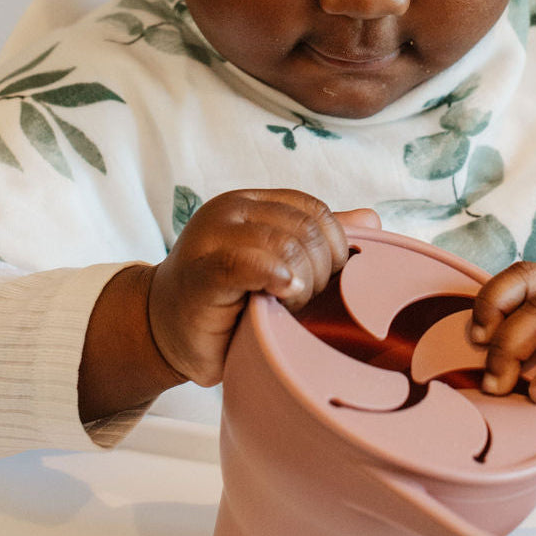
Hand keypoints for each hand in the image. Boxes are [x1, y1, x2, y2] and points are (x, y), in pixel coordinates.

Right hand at [148, 189, 379, 386]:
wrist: (163, 331)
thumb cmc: (226, 303)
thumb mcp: (278, 266)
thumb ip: (318, 241)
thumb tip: (372, 219)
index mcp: (253, 204)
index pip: (315, 210)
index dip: (334, 246)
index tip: (327, 282)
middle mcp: (232, 210)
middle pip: (307, 227)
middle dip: (320, 269)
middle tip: (303, 300)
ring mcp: (213, 236)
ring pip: (285, 243)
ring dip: (301, 282)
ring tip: (287, 306)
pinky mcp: (202, 269)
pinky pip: (248, 262)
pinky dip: (274, 276)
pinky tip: (280, 294)